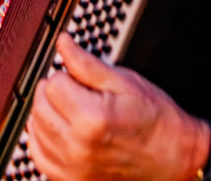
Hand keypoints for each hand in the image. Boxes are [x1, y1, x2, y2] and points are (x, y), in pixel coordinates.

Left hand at [27, 34, 210, 180]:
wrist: (175, 158)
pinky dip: (42, 140)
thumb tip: (64, 44)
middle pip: (40, 105)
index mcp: (91, 118)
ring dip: (46, 114)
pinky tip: (57, 130)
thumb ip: (87, 64)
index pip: (53, 82)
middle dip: (54, 92)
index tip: (79, 78)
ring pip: (35, 129)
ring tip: (68, 109)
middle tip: (74, 90)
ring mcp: (73, 168)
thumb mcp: (125, 82)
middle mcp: (78, 146)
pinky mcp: (71, 180)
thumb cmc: (156, 122)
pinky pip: (39, 156)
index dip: (67, 74)